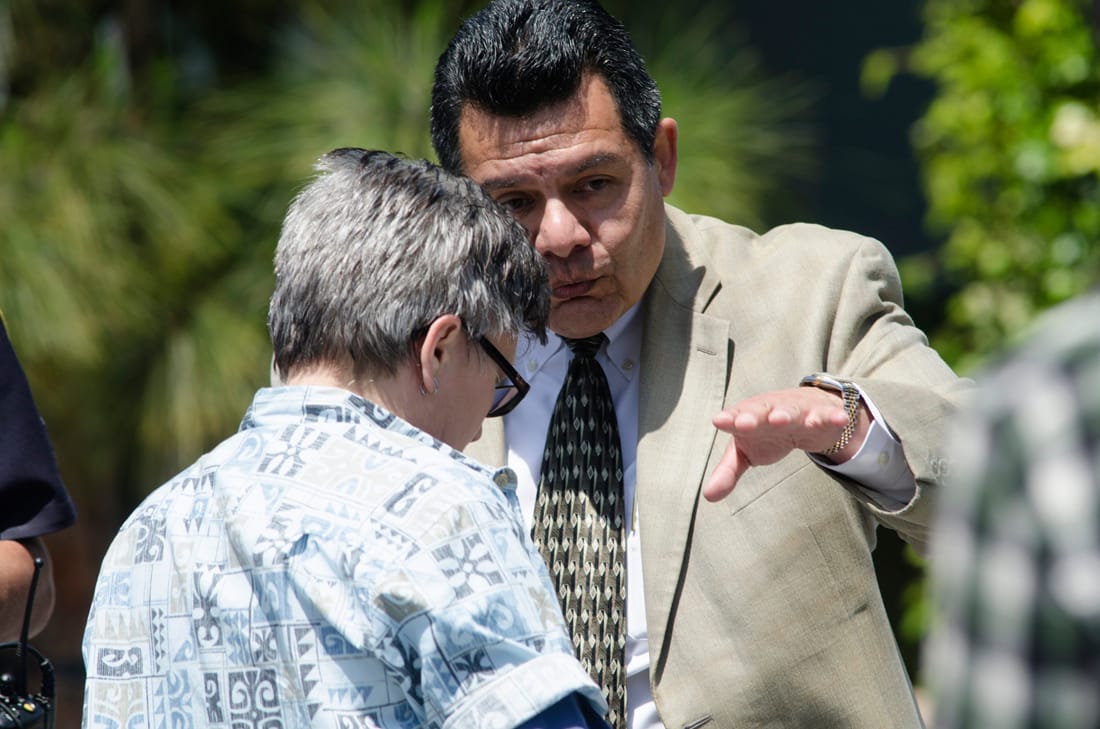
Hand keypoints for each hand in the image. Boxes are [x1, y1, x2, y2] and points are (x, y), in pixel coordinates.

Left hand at [703, 386, 866, 501]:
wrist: (806, 412)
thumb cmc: (767, 432)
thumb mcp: (746, 452)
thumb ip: (728, 472)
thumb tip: (708, 496)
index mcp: (748, 417)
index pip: (736, 417)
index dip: (729, 419)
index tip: (719, 421)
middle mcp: (770, 410)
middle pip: (761, 411)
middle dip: (753, 415)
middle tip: (744, 422)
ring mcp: (797, 410)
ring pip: (792, 411)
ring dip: (786, 414)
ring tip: (782, 420)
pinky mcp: (821, 414)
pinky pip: (827, 415)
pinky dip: (832, 416)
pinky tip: (839, 419)